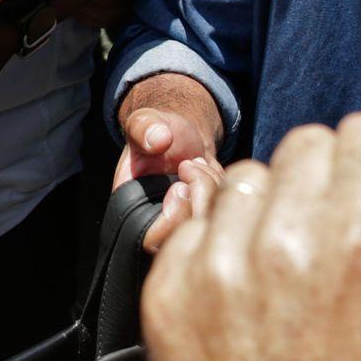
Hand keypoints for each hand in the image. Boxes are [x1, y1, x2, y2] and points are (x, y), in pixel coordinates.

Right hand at [114, 73, 222, 250]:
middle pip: (187, 238)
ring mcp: (185, 226)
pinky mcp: (209, 219)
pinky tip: (208, 171)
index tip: (179, 185)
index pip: (152, 239)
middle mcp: (158, 226)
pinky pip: (228, 215)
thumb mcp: (146, 122)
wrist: (183, 137)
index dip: (172, 217)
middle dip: (198, 196)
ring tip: (197, 164)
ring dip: (211, 188)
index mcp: (132, 213)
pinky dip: (224, 189)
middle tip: (191, 167)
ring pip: (211, 226)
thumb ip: (144, 127)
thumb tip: (158, 139)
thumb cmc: (160, 131)